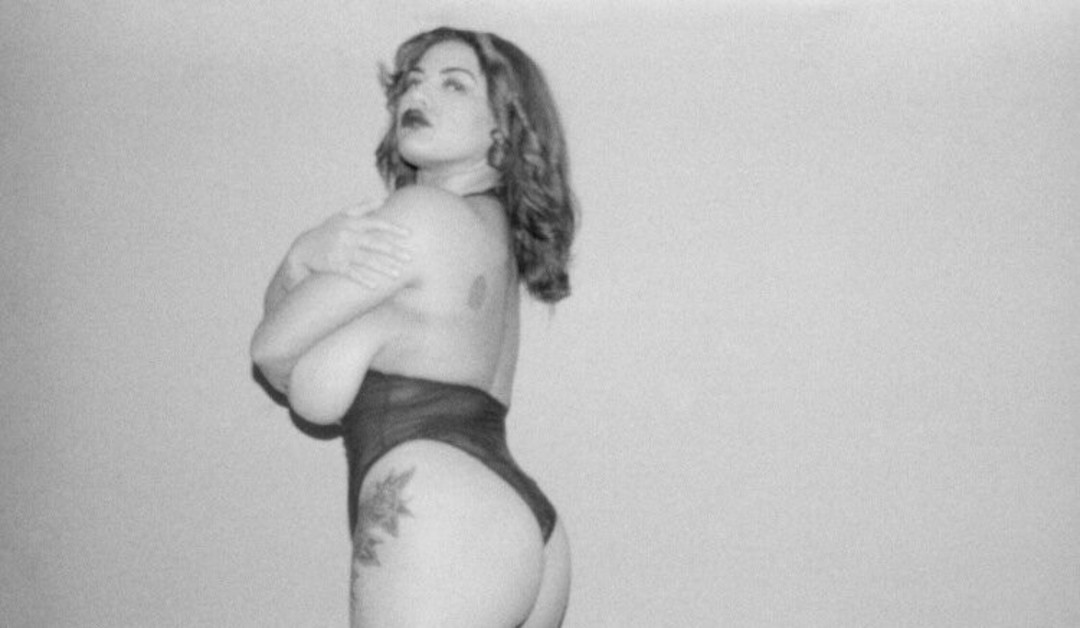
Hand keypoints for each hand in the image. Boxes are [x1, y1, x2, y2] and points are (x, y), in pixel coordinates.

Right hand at [288, 199, 411, 288]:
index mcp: (350, 222)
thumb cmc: (327, 232)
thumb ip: (363, 208)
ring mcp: (340, 251)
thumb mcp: (342, 216)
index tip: (409, 234)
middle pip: (374, 243)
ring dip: (383, 267)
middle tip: (410, 257)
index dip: (393, 228)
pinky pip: (352, 274)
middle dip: (394, 251)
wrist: (303, 249)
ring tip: (398, 274)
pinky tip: (376, 286)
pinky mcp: (334, 266)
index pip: (376, 223)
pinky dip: (364, 279)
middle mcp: (346, 235)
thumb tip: (384, 200)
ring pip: (366, 260)